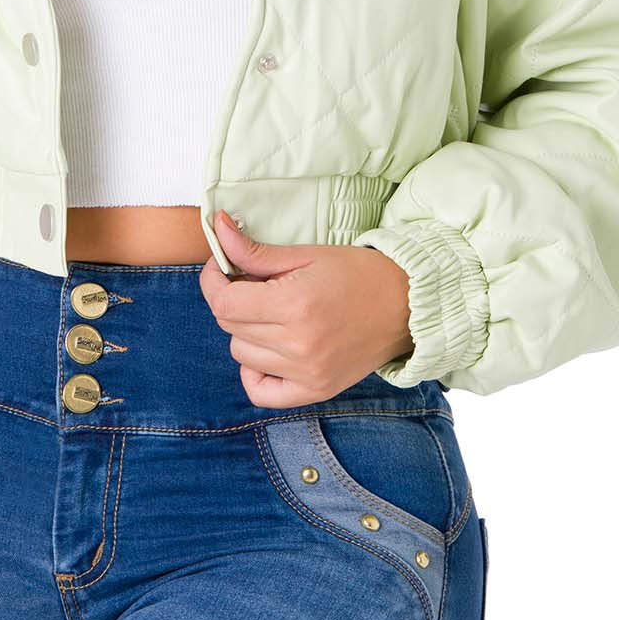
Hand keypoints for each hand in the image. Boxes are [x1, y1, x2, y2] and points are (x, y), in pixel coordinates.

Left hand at [198, 211, 414, 408]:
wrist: (405, 305)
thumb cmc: (357, 272)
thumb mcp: (306, 254)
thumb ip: (255, 251)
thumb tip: (218, 227)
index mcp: (293, 304)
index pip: (224, 302)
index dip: (213, 281)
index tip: (222, 267)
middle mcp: (297, 344)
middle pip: (230, 326)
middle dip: (231, 300)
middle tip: (253, 284)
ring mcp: (306, 372)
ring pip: (242, 353)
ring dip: (246, 330)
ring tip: (271, 311)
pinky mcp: (315, 390)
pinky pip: (262, 392)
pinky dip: (255, 372)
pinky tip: (269, 350)